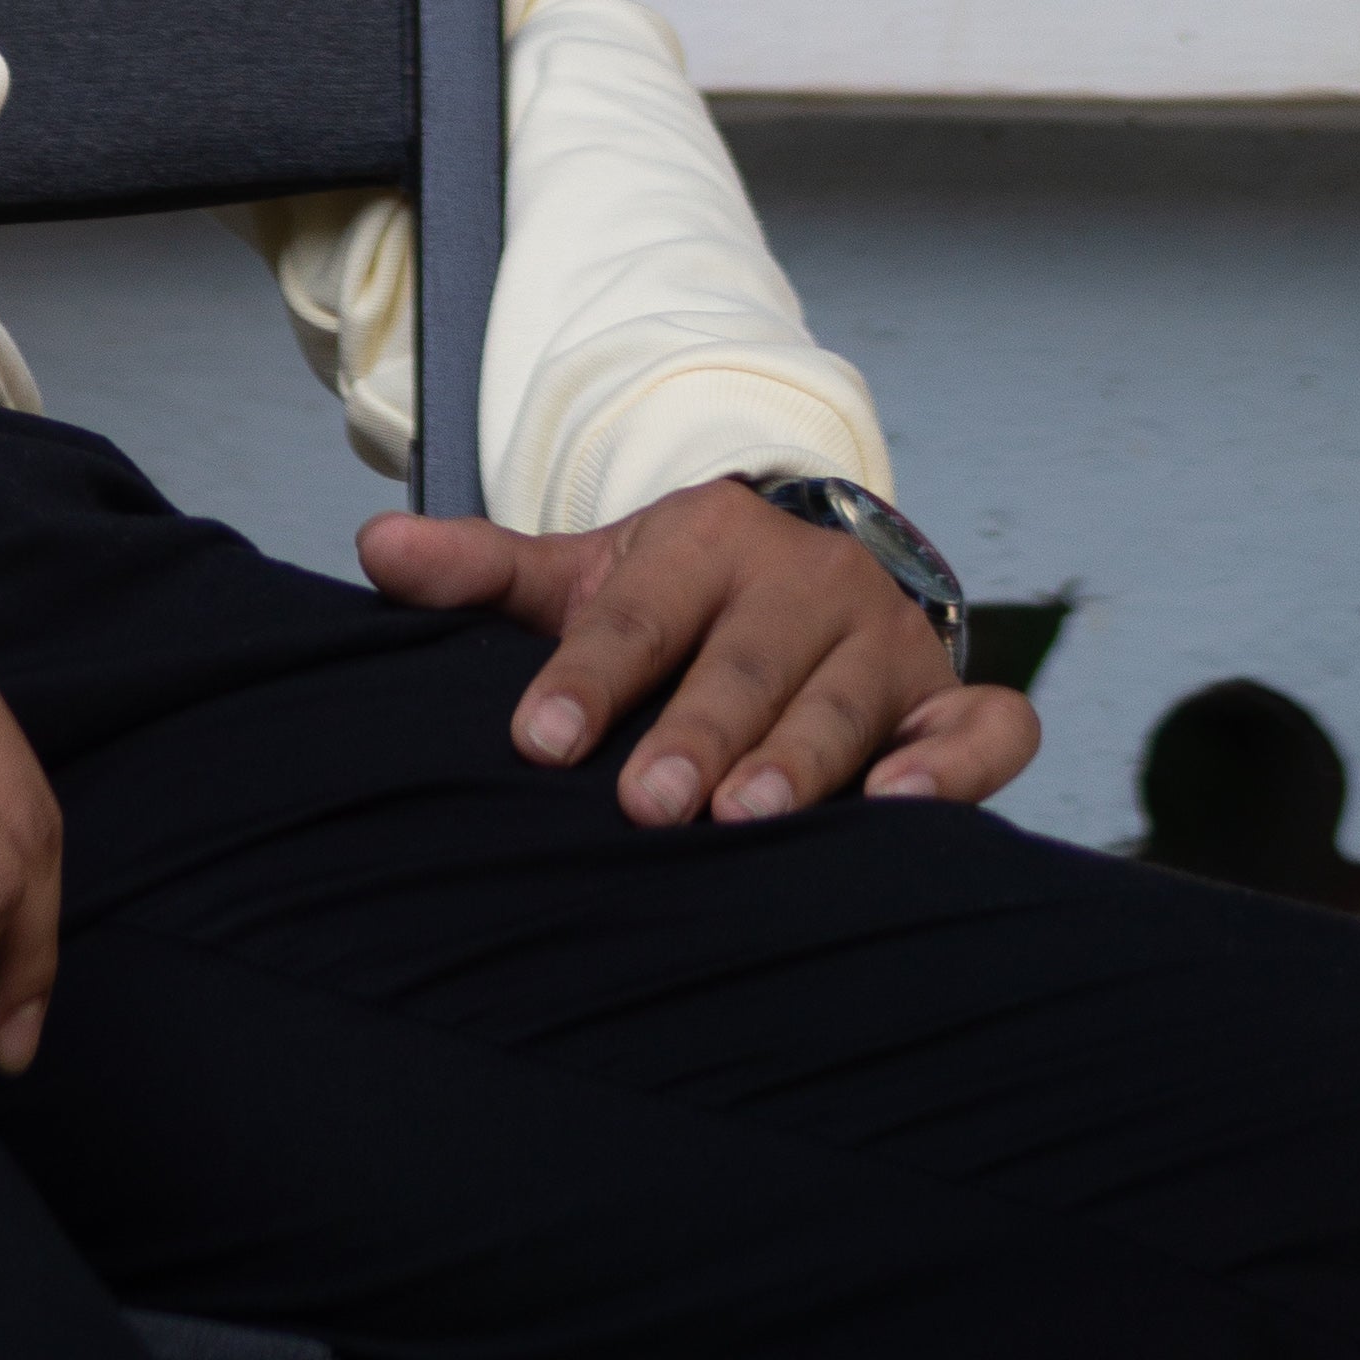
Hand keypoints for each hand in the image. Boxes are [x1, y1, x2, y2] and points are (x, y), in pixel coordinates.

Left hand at [359, 480, 1040, 829]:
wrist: (806, 564)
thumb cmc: (682, 595)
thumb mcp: (588, 570)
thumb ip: (484, 569)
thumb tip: (373, 549)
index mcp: (707, 539)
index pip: (638, 612)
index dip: (589, 675)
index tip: (537, 740)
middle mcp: (805, 583)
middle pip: (745, 664)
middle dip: (696, 733)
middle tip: (648, 804)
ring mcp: (886, 639)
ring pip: (849, 699)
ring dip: (803, 758)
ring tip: (752, 819)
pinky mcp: (954, 694)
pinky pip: (986, 728)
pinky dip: (959, 766)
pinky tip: (906, 812)